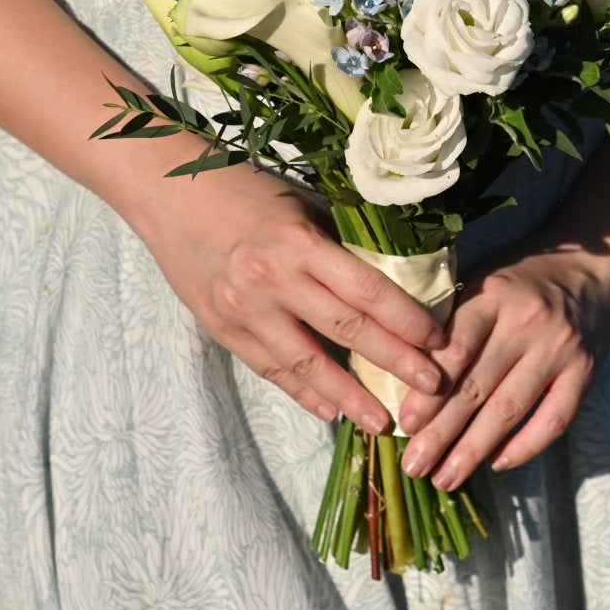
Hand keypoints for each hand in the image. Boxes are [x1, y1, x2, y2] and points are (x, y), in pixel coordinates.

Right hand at [129, 160, 448, 432]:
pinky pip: (269, 368)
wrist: (169, 192)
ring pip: (305, 362)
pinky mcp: (221, 328)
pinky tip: (329, 410)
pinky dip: (302, 391)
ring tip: (382, 422)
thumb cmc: (247, 188)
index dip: (406, 320)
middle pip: (345, 330)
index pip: (366, 290)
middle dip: (393, 362)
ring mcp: (243, 309)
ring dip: (347, 396)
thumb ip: (341, 242)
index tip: (439, 342)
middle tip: (432, 388)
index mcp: (299, 243)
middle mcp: (271, 280)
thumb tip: (397, 275)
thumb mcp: (303, 204)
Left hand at [395, 238, 609, 489]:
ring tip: (445, 478)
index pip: (455, 349)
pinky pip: (554, 419)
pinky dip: (525, 446)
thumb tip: (405, 372)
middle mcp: (527, 322)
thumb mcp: (483, 280)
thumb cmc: (522, 278)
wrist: (594, 266)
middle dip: (442, 433)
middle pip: (477, 387)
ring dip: (474, 450)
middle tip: (415, 465)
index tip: (405, 424)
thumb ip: (452, 319)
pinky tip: (497, 462)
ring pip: (510, 409)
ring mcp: (559, 349)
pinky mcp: (585, 371)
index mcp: (493, 295)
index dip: (428, 391)